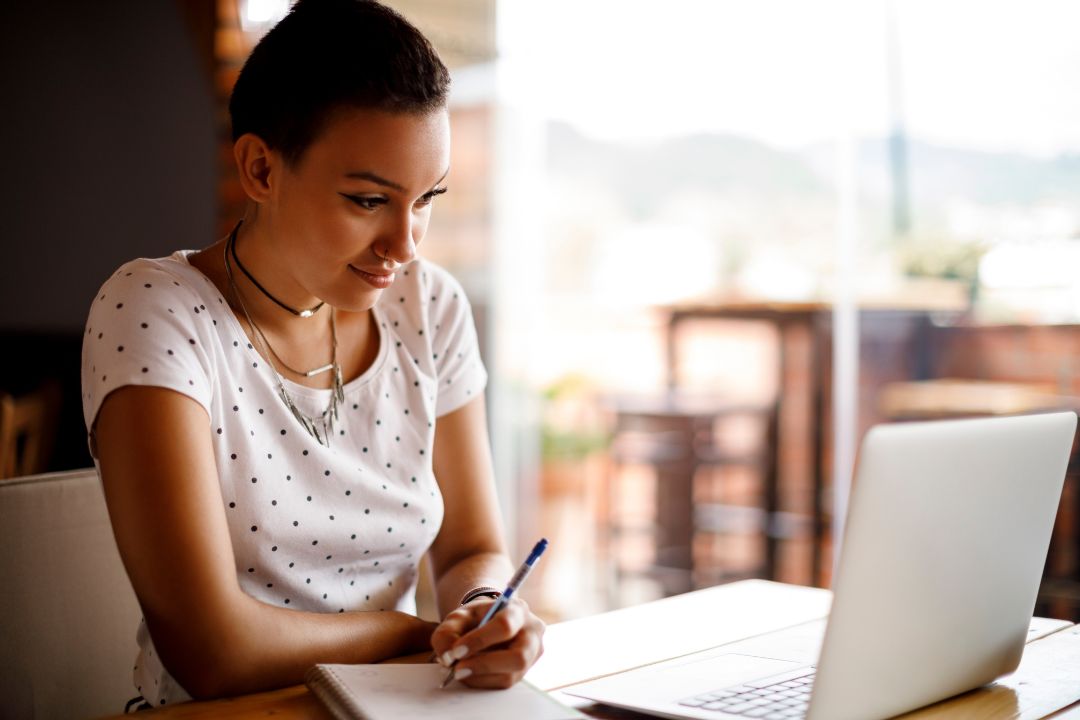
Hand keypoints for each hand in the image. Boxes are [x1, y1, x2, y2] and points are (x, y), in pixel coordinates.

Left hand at [429, 596, 544, 688]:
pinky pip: (505, 684)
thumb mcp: (458, 617)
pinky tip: (470, 674)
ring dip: (480, 677)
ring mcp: (532, 655)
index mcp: (517, 610)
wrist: (489, 623)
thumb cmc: (475, 619)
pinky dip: (483, 682)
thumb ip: (447, 633)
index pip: (504, 626)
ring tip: (459, 671)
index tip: (456, 651)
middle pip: (518, 657)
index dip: (479, 641)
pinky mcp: (525, 671)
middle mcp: (532, 632)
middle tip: (457, 669)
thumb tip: (448, 658)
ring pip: (511, 676)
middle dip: (484, 666)